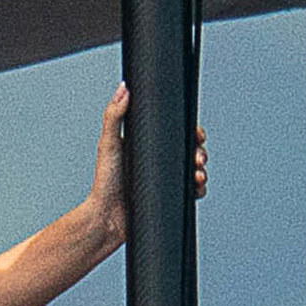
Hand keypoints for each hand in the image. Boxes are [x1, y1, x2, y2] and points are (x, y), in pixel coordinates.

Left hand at [89, 83, 206, 240]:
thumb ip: (114, 115)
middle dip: (199, 152)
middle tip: (198, 158)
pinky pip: (190, 191)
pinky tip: (197, 188)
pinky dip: (198, 189)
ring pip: (193, 170)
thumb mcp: (108, 144)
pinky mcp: (167, 196)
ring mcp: (163, 178)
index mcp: (145, 144)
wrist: (107, 217)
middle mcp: (156, 160)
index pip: (174, 132)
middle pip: (188, 150)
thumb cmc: (104, 181)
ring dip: (201, 171)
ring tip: (198, 175)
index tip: (197, 134)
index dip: (190, 131)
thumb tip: (123, 87)